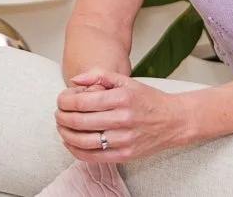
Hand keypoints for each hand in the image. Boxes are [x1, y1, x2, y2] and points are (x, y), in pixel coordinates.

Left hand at [55, 69, 190, 162]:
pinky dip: (76, 150)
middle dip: (62, 117)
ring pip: (83, 141)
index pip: (82, 101)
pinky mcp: (125, 155)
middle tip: (58, 113)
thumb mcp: (127, 81)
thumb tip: (75, 80)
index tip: (61, 100)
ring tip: (62, 126)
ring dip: (66, 134)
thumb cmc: (148, 100)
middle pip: (80, 121)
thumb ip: (100, 76)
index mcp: (122, 98)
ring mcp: (124, 139)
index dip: (65, 101)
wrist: (174, 120)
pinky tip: (70, 142)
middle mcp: (123, 119)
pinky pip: (93, 156)